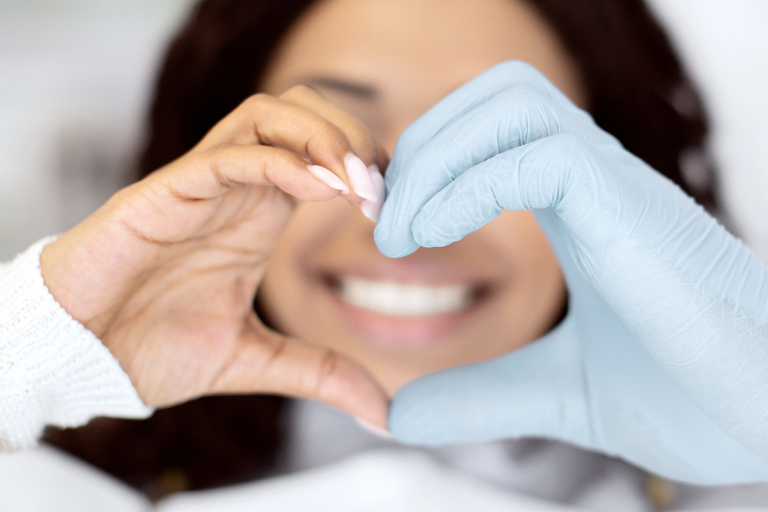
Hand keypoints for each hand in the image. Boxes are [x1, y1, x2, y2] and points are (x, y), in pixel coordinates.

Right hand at [40, 85, 387, 426]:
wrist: (81, 359)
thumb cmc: (152, 346)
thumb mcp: (255, 360)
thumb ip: (318, 372)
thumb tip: (382, 410)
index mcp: (259, 212)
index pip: (322, 151)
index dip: (367, 166)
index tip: (397, 210)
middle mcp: (236, 186)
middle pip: (303, 110)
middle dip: (353, 134)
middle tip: (382, 190)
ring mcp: (201, 183)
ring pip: (268, 113)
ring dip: (324, 137)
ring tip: (359, 184)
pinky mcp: (164, 192)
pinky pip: (228, 155)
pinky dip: (281, 161)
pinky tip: (320, 190)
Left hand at [375, 61, 767, 482]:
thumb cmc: (687, 395)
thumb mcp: (553, 392)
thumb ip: (478, 394)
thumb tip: (400, 414)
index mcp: (578, 207)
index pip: (490, 133)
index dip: (426, 166)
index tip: (389, 232)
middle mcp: (594, 180)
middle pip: (492, 97)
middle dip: (419, 148)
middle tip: (385, 224)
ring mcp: (615, 184)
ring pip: (510, 102)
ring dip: (434, 157)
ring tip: (401, 232)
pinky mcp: (630, 205)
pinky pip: (537, 154)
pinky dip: (466, 186)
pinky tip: (432, 237)